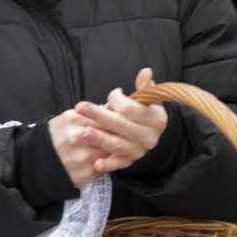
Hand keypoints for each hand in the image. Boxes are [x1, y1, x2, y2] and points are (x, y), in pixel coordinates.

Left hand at [48, 68, 167, 185]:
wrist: (152, 136)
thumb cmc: (147, 113)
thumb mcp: (150, 100)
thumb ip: (145, 87)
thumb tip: (145, 71)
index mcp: (156, 119)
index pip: (131, 108)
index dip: (116, 99)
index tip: (111, 94)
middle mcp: (150, 137)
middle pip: (121, 125)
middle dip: (99, 115)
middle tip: (80, 107)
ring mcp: (140, 151)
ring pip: (118, 145)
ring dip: (100, 139)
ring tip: (83, 132)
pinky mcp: (131, 162)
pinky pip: (118, 164)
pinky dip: (107, 165)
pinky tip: (95, 164)